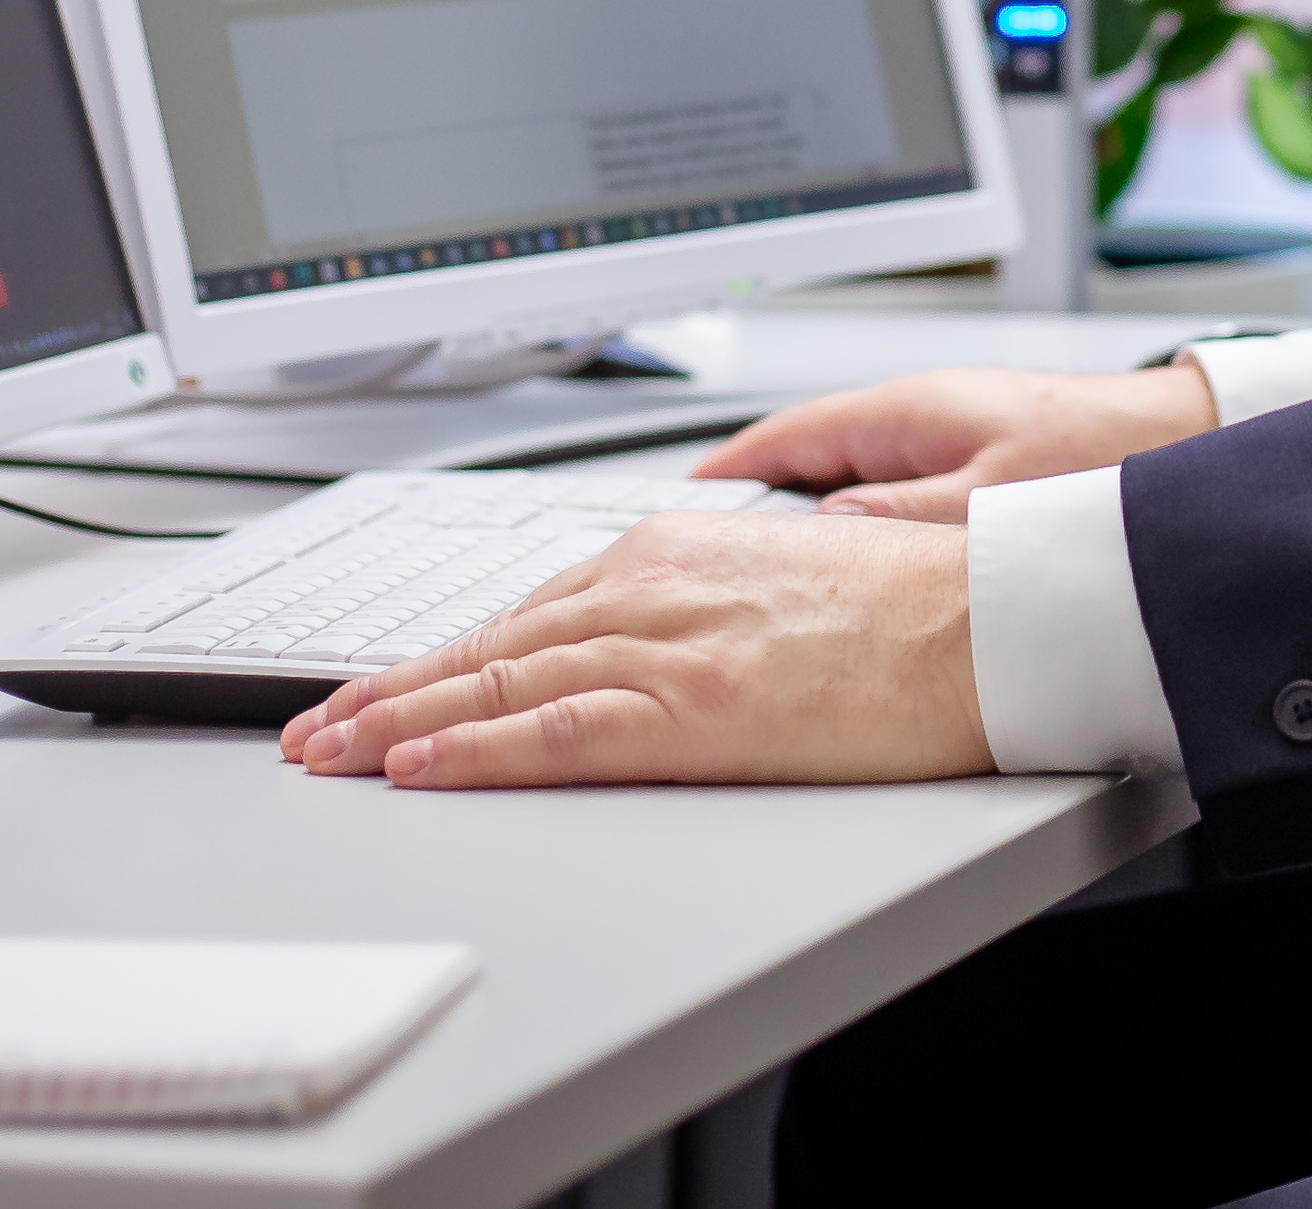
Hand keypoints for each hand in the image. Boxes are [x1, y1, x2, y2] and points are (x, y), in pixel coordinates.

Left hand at [279, 512, 985, 786]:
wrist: (997, 613)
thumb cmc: (921, 602)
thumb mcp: (787, 571)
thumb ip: (709, 594)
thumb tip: (663, 629)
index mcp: (678, 548)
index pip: (528, 608)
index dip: (443, 656)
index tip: (383, 686)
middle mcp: (657, 581)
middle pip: (492, 642)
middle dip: (390, 688)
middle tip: (314, 728)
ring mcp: (672, 642)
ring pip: (500, 682)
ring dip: (402, 720)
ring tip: (332, 752)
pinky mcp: (698, 706)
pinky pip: (558, 730)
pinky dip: (478, 749)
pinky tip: (421, 764)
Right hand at [687, 362, 1218, 520]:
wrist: (1188, 442)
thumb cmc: (1102, 458)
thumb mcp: (982, 505)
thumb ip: (894, 522)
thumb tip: (815, 538)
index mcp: (904, 412)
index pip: (782, 437)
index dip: (722, 474)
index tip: (675, 508)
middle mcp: (918, 416)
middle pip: (806, 460)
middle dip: (753, 504)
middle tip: (703, 558)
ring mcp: (946, 437)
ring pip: (849, 480)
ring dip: (808, 520)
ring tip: (767, 577)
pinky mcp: (977, 461)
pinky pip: (890, 494)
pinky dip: (858, 528)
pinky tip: (858, 571)